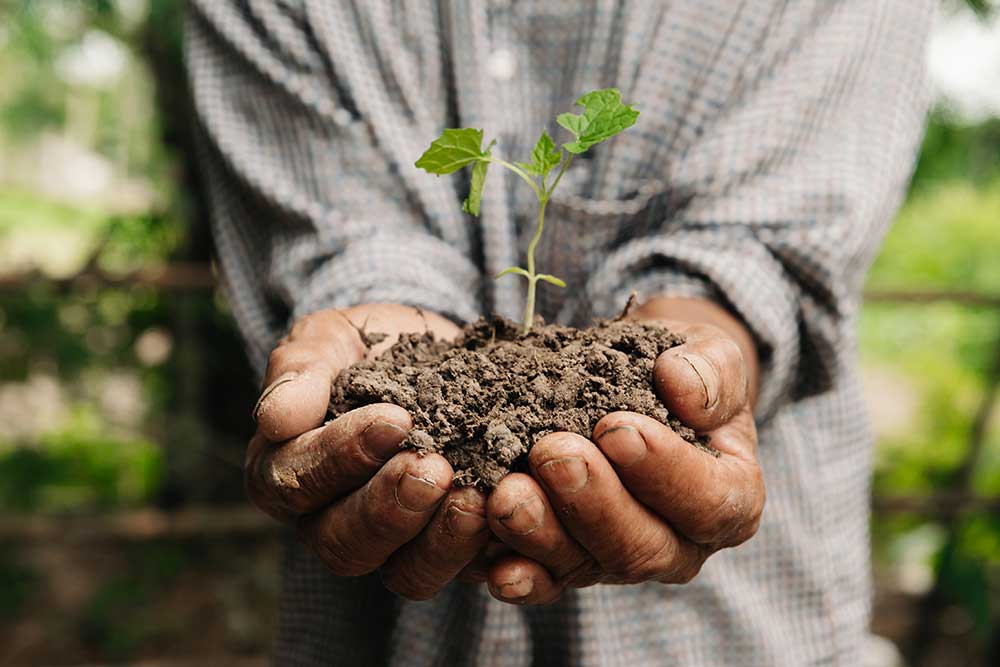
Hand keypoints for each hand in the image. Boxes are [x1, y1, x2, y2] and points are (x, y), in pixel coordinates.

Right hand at [246, 304, 490, 599]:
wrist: (441, 354)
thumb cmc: (370, 346)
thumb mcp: (331, 338)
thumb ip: (301, 370)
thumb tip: (273, 419)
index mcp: (288, 472)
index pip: (296, 481)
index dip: (342, 456)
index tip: (394, 419)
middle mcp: (332, 521)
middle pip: (345, 543)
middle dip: (391, 506)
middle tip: (435, 468)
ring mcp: (393, 544)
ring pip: (403, 572)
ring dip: (439, 540)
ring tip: (474, 497)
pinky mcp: (447, 549)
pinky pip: (460, 571)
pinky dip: (483, 549)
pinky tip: (504, 512)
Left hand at [481, 298, 764, 603]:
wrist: (627, 383)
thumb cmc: (675, 372)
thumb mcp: (708, 355)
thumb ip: (712, 369)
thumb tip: (681, 386)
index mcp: (727, 500)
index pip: (708, 503)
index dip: (665, 473)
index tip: (616, 428)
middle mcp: (675, 545)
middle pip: (640, 547)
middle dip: (592, 503)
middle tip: (552, 454)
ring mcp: (614, 561)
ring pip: (581, 566)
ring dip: (540, 533)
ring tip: (505, 494)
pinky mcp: (563, 566)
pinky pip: (538, 580)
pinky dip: (514, 571)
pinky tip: (487, 559)